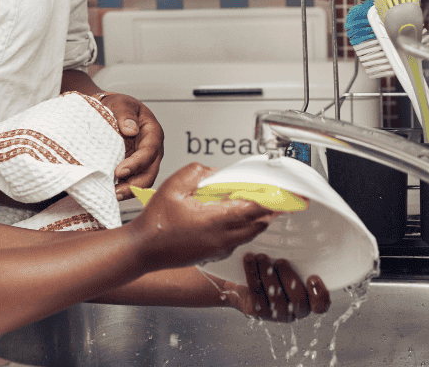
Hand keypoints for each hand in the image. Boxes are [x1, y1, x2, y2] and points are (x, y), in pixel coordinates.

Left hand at [98, 92, 162, 198]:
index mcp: (153, 133)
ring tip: (112, 196)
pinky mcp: (133, 169)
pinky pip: (131, 182)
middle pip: (150, 172)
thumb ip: (126, 114)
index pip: (149, 151)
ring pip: (142, 181)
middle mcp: (152, 151)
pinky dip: (122, 189)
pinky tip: (110, 193)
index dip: (136, 163)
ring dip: (128, 191)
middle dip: (135, 185)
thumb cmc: (119, 107)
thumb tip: (130, 130)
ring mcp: (143, 162)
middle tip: (117, 192)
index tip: (120, 171)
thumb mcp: (122, 103)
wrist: (111, 111)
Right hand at [129, 163, 275, 270]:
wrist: (143, 250)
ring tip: (257, 206)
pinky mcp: (213, 255)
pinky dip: (243, 230)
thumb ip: (197, 172)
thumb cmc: (155, 222)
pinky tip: (232, 220)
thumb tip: (213, 172)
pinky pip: (237, 242)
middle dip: (268, 210)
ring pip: (249, 234)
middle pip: (258, 224)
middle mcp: (222, 237)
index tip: (285, 195)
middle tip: (274, 198)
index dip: (272, 200)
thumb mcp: (173, 186)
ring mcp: (219, 248)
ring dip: (256, 220)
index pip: (254, 208)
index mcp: (216, 220)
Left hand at [223, 254, 329, 322]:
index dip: (319, 294)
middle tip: (280, 261)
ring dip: (268, 275)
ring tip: (261, 256)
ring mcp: (277, 314)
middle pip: (298, 300)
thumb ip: (298, 252)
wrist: (244, 272)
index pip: (320, 305)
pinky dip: (252, 275)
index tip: (312, 277)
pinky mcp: (258, 312)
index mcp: (309, 298)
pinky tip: (249, 260)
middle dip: (289, 278)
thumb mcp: (288, 257)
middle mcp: (295, 309)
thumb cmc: (273, 263)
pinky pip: (256, 295)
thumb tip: (303, 231)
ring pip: (275, 298)